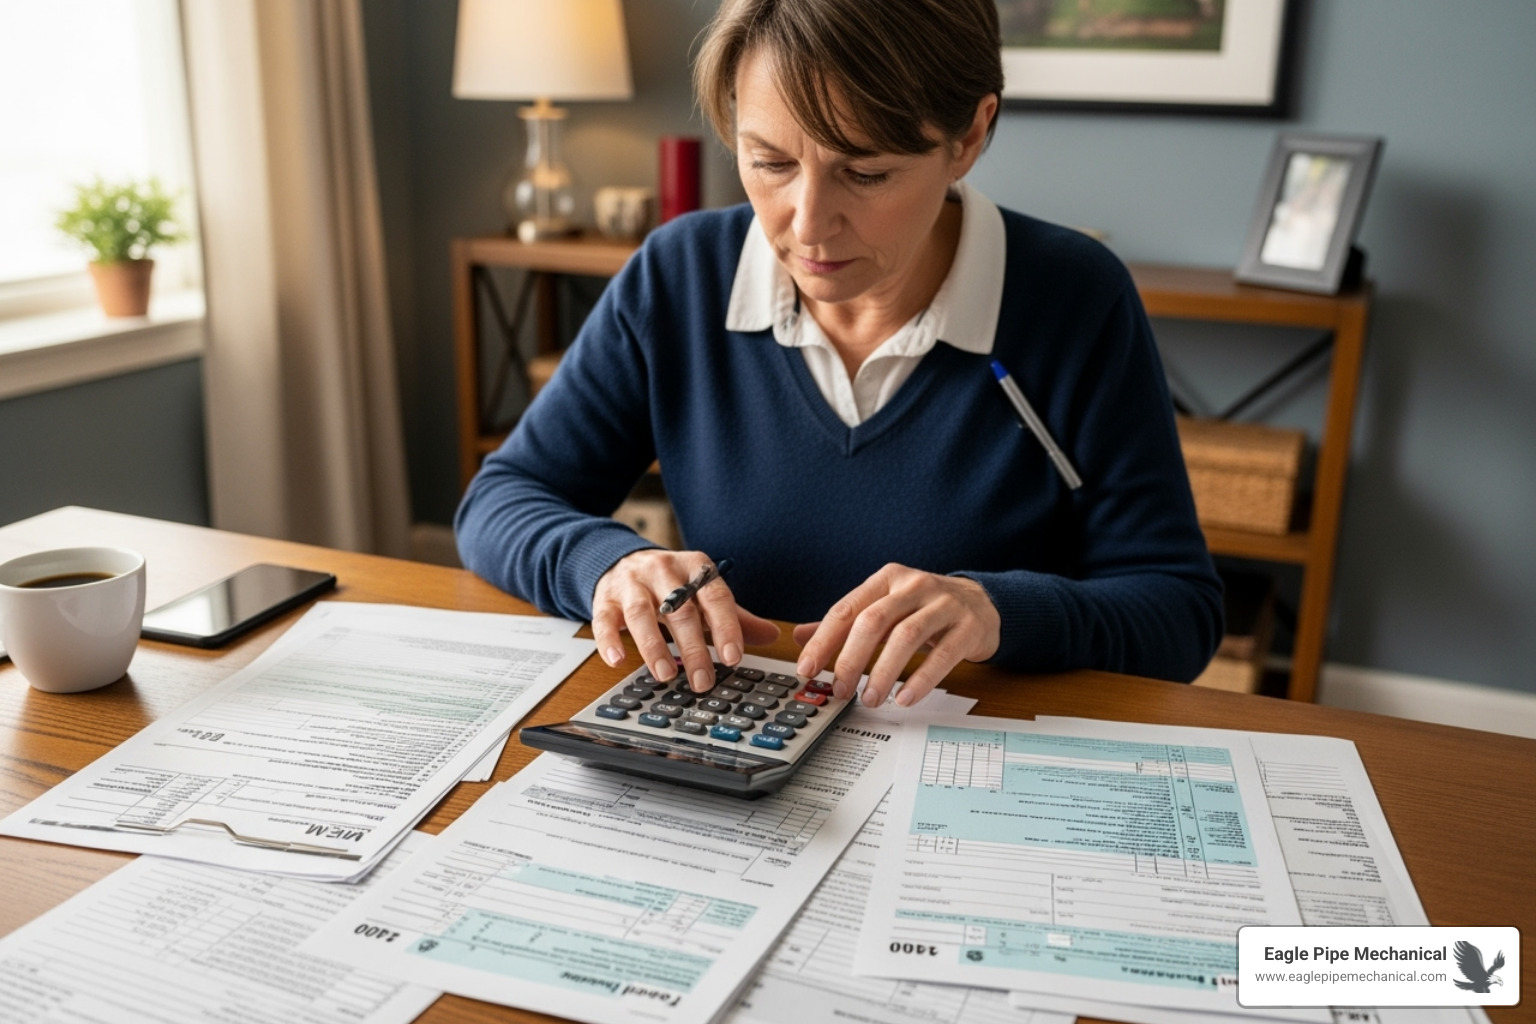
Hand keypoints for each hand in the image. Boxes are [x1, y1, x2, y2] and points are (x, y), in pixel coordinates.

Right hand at [593, 549, 779, 690]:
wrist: (621, 559)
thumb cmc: (669, 584)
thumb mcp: (702, 593)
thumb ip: (733, 616)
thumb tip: (771, 636)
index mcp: (695, 568)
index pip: (715, 597)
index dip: (726, 627)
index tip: (733, 658)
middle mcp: (664, 572)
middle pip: (681, 610)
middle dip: (694, 648)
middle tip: (703, 681)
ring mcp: (632, 584)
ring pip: (643, 614)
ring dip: (654, 647)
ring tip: (666, 675)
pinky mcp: (605, 598)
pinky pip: (605, 620)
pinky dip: (610, 640)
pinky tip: (618, 661)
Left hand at [793, 564, 999, 707]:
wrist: (983, 603)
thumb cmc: (925, 608)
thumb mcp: (885, 608)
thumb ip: (845, 622)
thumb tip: (799, 637)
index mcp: (886, 579)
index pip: (847, 609)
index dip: (823, 641)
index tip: (806, 668)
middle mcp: (913, 586)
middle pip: (874, 621)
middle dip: (851, 659)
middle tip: (839, 690)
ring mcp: (944, 604)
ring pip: (906, 637)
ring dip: (883, 672)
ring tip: (870, 699)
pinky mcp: (968, 627)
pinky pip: (941, 655)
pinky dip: (920, 679)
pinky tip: (904, 698)